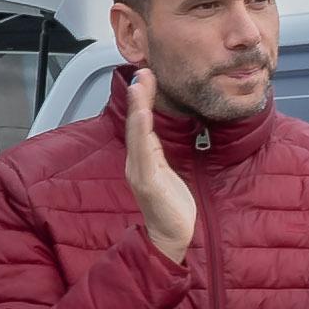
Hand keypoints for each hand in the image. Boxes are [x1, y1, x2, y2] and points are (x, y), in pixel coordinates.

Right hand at [119, 68, 194, 265]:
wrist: (173, 236)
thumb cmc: (172, 205)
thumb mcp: (166, 171)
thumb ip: (158, 150)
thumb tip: (156, 132)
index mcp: (142, 159)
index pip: (140, 123)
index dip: (141, 100)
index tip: (146, 75)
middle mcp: (136, 163)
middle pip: (135, 124)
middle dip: (137, 97)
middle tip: (141, 72)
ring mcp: (139, 173)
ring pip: (137, 135)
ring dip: (137, 109)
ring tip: (139, 87)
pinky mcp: (147, 183)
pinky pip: (144, 154)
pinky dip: (141, 133)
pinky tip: (143, 116)